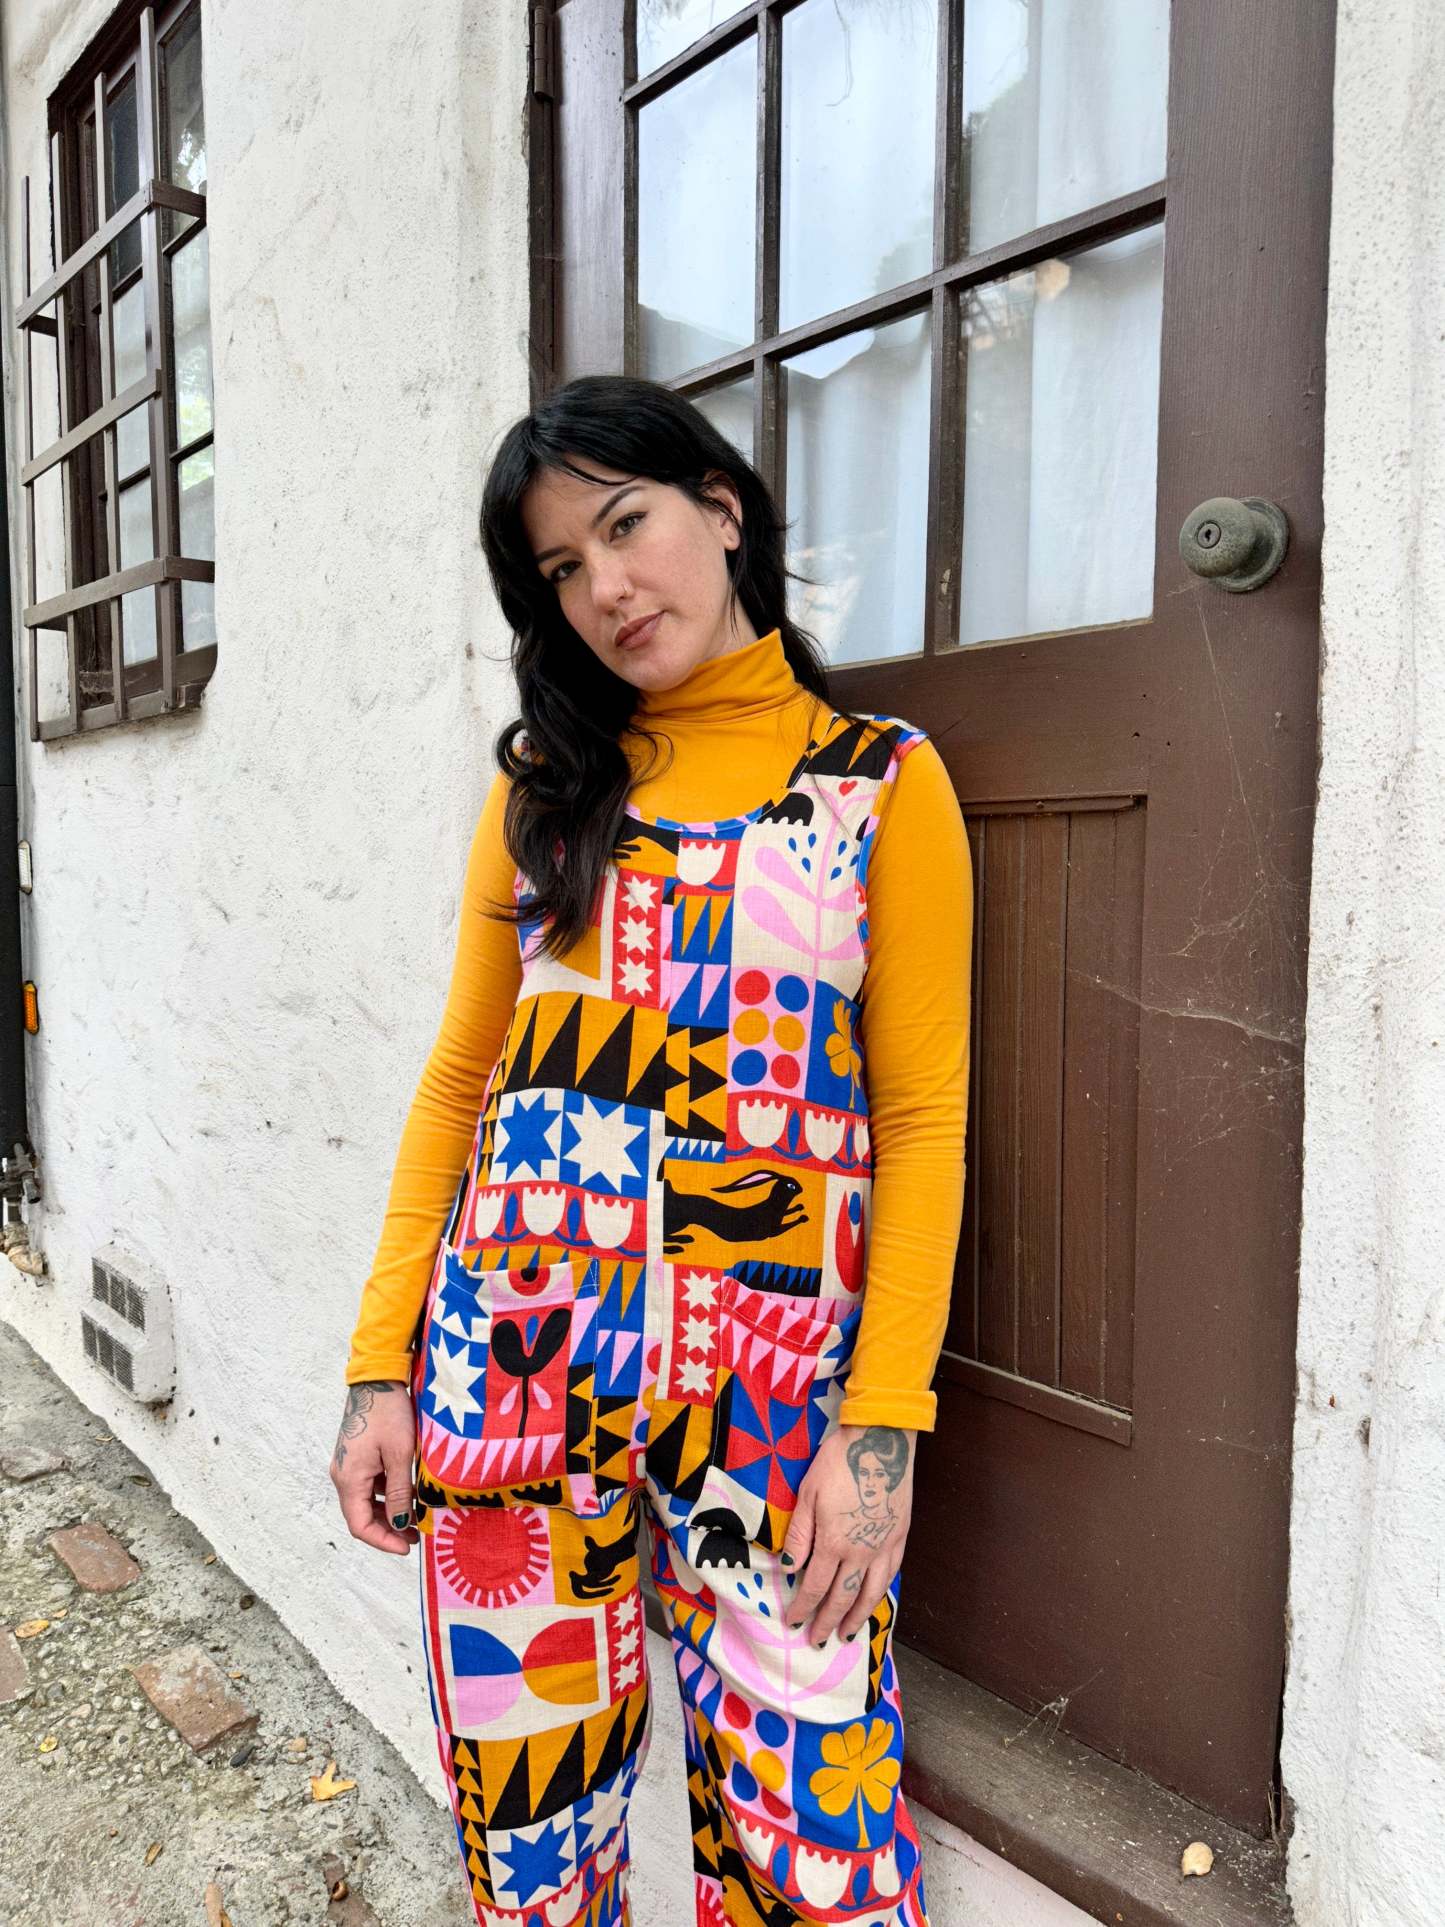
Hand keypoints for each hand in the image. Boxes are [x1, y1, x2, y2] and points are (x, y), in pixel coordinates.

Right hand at [330, 1380, 420, 1555]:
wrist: (377, 1378)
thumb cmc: (389, 1412)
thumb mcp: (401, 1454)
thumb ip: (400, 1492)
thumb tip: (402, 1526)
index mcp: (349, 1478)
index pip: (360, 1525)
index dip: (383, 1541)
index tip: (408, 1548)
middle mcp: (343, 1476)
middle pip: (361, 1516)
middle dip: (388, 1529)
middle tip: (416, 1536)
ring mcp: (348, 1466)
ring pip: (366, 1501)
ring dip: (389, 1512)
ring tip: (417, 1516)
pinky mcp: (356, 1457)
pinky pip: (369, 1485)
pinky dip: (387, 1494)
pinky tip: (409, 1492)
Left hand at [781, 1424, 915, 1645]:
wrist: (881, 1440)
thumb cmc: (838, 1463)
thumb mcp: (807, 1494)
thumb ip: (800, 1534)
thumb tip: (790, 1569)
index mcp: (834, 1542)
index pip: (815, 1586)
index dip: (803, 1607)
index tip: (793, 1622)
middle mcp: (861, 1552)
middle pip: (842, 1598)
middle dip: (828, 1622)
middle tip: (817, 1641)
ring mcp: (884, 1547)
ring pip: (870, 1594)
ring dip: (857, 1618)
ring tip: (847, 1635)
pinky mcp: (900, 1538)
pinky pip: (890, 1576)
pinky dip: (880, 1594)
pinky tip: (873, 1601)